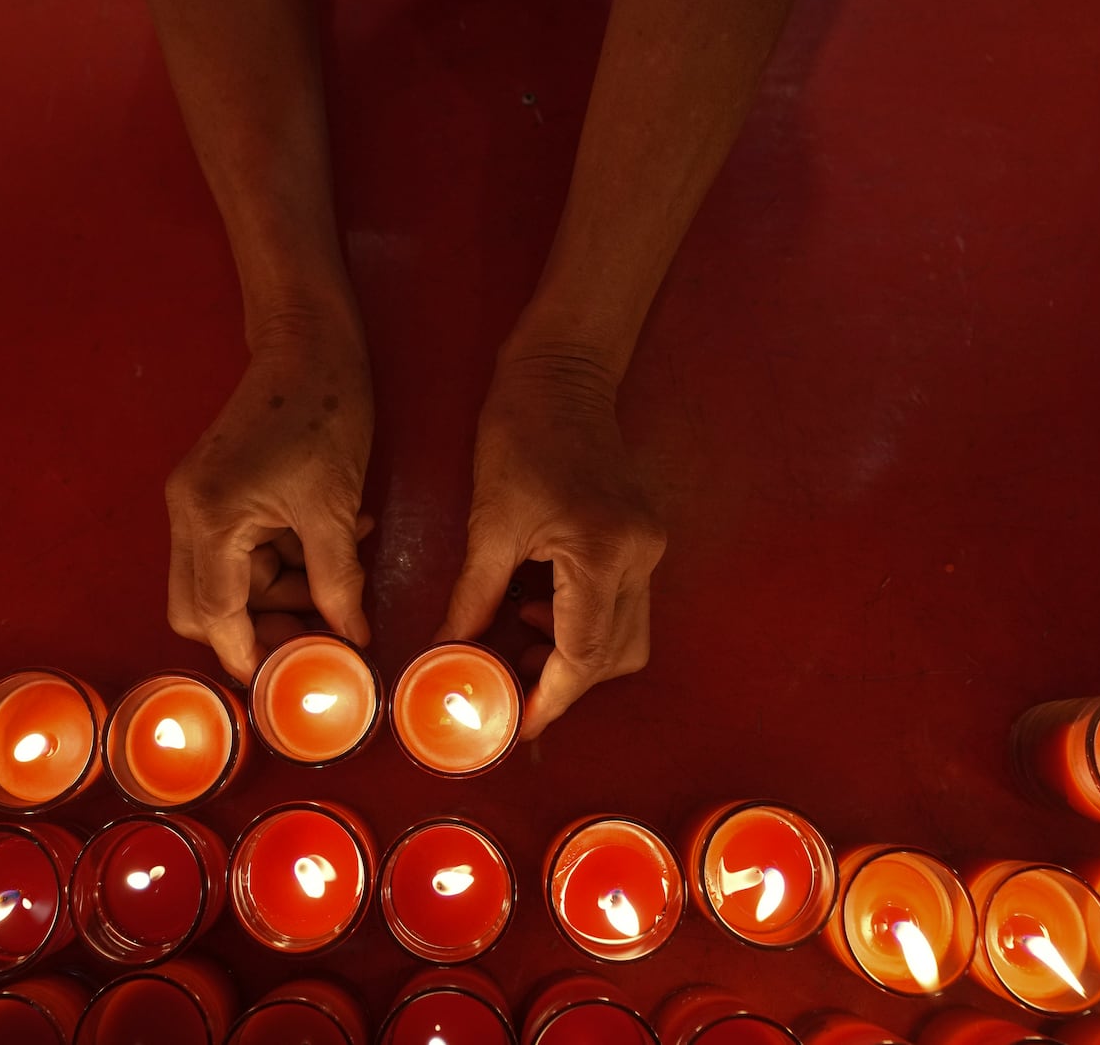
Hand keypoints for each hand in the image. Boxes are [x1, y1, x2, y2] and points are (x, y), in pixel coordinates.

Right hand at [166, 313, 372, 683]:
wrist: (309, 342)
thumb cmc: (325, 414)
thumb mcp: (337, 508)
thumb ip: (338, 581)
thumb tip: (352, 639)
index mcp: (209, 519)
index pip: (214, 616)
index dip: (250, 654)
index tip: (287, 681)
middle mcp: (189, 514)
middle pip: (204, 606)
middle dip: (260, 626)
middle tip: (317, 635)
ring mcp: (198, 500)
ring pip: (229, 579)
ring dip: (283, 589)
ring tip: (345, 575)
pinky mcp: (217, 489)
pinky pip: (243, 547)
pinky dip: (284, 557)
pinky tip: (337, 541)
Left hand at [438, 351, 665, 738]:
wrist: (561, 374)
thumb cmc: (518, 434)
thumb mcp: (488, 522)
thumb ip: (475, 596)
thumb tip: (450, 652)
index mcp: (601, 552)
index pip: (584, 652)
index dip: (552, 697)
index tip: (521, 725)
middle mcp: (638, 555)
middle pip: (616, 654)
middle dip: (566, 681)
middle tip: (512, 687)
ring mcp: (648, 545)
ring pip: (626, 634)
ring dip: (576, 652)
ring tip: (517, 639)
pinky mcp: (643, 536)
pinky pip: (622, 602)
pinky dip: (584, 621)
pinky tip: (538, 606)